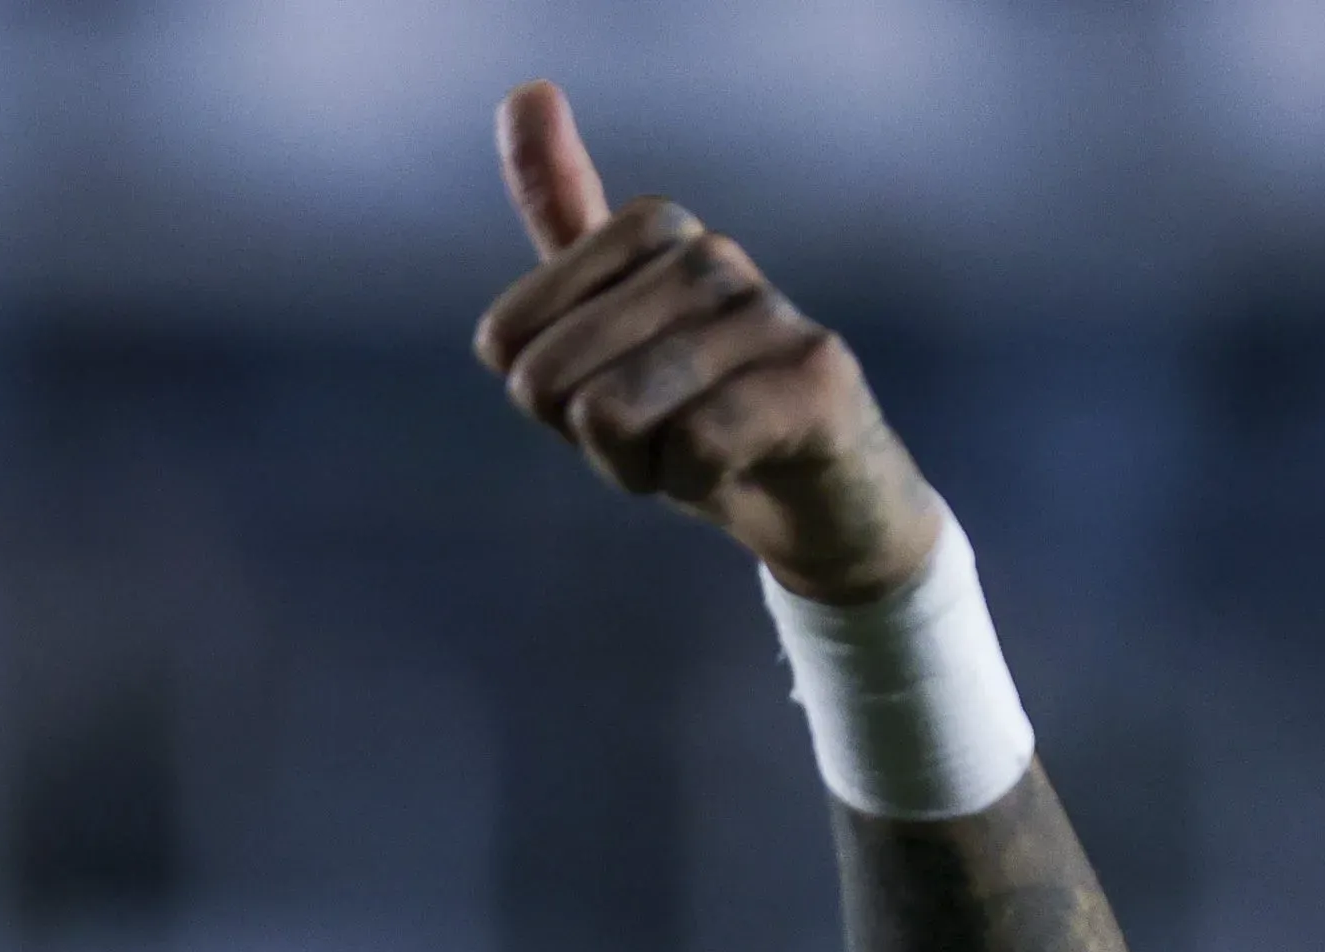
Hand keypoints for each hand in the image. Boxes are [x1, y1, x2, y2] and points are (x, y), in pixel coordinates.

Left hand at [472, 81, 938, 604]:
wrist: (819, 492)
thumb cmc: (700, 404)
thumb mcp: (608, 314)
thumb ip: (562, 211)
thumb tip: (525, 86)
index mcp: (652, 230)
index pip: (505, 342)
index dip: (547, 401)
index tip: (613, 390)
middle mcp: (711, 254)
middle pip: (547, 381)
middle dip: (586, 439)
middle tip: (660, 431)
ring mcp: (768, 310)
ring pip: (610, 415)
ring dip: (639, 465)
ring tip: (700, 446)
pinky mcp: (814, 376)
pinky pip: (688, 447)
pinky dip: (692, 480)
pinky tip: (738, 464)